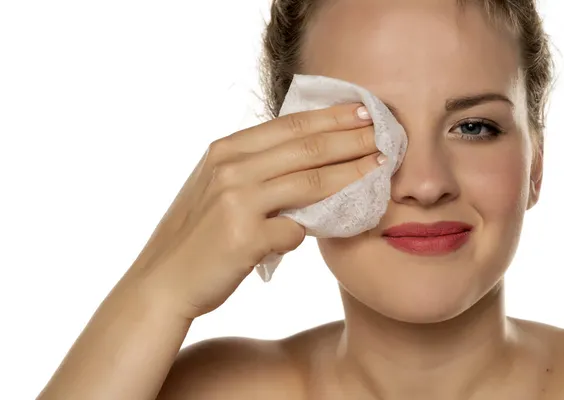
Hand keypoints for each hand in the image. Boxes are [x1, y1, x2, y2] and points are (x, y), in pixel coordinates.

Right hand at [130, 103, 381, 318]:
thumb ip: (254, 169)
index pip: (288, 125)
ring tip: (380, 168)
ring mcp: (236, 202)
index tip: (362, 114)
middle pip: (305, 148)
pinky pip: (294, 230)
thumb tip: (305, 164)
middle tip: (385, 135)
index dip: (330, 118)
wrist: (162, 280)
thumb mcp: (216, 187)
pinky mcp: (244, 239)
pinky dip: (314, 229)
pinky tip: (329, 228)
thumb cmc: (195, 235)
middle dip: (351, 139)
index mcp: (224, 151)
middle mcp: (230, 169)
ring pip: (309, 183)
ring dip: (351, 174)